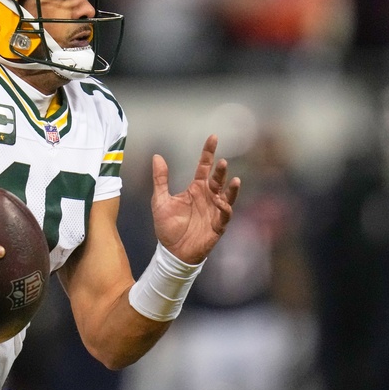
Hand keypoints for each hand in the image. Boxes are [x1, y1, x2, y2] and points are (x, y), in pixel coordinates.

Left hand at [151, 135, 240, 263]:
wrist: (172, 252)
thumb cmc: (167, 227)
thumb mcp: (160, 200)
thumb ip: (160, 179)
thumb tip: (156, 156)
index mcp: (195, 189)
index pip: (204, 167)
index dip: (208, 153)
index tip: (213, 137)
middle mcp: (207, 197)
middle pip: (216, 179)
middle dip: (220, 170)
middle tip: (222, 161)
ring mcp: (214, 210)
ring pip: (226, 195)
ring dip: (229, 187)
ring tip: (232, 178)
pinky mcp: (218, 225)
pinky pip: (225, 214)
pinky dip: (226, 206)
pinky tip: (222, 200)